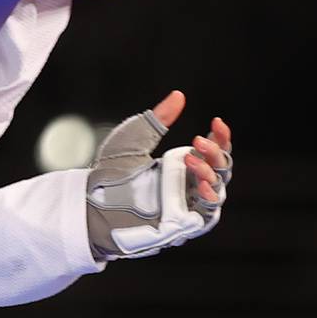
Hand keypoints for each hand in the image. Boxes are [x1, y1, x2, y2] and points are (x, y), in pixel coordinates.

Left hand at [85, 91, 232, 261]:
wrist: (94, 200)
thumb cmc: (110, 171)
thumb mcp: (134, 138)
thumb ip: (158, 118)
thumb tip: (178, 95)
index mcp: (181, 164)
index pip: (213, 150)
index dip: (220, 136)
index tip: (216, 121)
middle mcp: (189, 183)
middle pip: (221, 167)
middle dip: (216, 151)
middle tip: (197, 141)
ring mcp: (189, 203)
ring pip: (218, 186)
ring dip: (210, 171)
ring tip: (190, 159)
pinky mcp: (185, 222)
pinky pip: (209, 211)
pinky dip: (209, 197)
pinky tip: (201, 185)